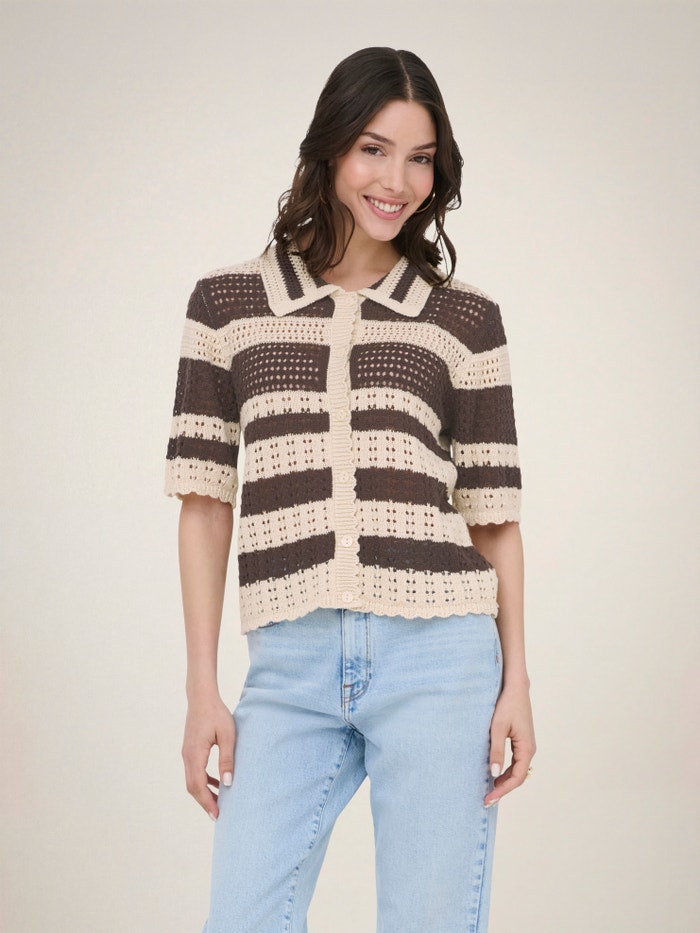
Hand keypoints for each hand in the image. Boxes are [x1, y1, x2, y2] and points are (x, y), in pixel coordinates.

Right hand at [182, 693, 235, 819]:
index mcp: (195, 754)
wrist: (201, 697)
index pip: (199, 785)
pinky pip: (195, 771)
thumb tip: (228, 783)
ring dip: (204, 793)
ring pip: (192, 780)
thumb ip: (227, 759)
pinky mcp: (190, 750)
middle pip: (193, 787)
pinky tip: (217, 783)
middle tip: (219, 815)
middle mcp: (187, 756)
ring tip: (220, 803)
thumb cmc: (216, 713)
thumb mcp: (227, 735)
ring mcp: (187, 753)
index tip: (217, 815)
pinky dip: (205, 781)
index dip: (207, 802)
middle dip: (205, 802)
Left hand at [484, 682, 535, 806]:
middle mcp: (529, 749)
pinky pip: (515, 762)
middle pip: (517, 777)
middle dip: (503, 789)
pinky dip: (505, 770)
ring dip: (504, 781)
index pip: (516, 778)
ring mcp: (526, 745)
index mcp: (526, 748)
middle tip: (486, 799)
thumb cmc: (506, 705)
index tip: (489, 799)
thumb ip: (496, 751)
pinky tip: (494, 773)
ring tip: (489, 790)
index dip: (503, 791)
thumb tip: (493, 774)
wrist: (515, 687)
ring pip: (516, 770)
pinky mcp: (521, 741)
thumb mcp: (498, 728)